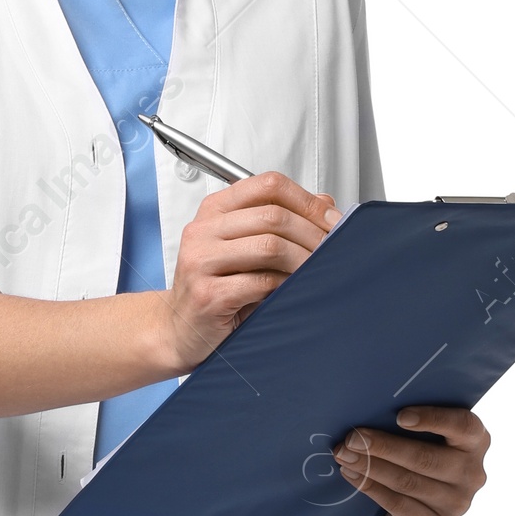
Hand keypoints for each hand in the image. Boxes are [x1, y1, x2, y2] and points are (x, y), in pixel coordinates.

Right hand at [161, 171, 337, 372]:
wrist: (182, 330)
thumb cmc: (216, 288)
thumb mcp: (246, 246)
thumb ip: (280, 222)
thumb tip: (325, 204)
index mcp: (214, 210)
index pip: (267, 185)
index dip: (306, 200)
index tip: (331, 220)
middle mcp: (203, 230)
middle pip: (273, 215)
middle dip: (312, 233)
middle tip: (332, 249)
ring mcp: (201, 261)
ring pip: (270, 246)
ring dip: (303, 260)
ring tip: (317, 271)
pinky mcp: (208, 294)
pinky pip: (261, 282)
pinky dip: (286, 285)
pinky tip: (292, 290)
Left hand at [333, 404, 489, 515]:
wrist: (413, 507)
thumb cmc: (417, 456)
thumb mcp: (424, 436)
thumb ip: (411, 424)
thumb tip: (370, 411)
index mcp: (476, 441)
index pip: (463, 425)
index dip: (433, 419)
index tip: (400, 416)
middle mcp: (473, 473)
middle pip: (425, 458)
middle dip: (383, 446)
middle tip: (352, 439)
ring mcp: (458, 503)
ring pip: (408, 481)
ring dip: (370, 467)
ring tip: (345, 455)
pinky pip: (399, 504)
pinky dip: (371, 488)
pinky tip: (353, 476)